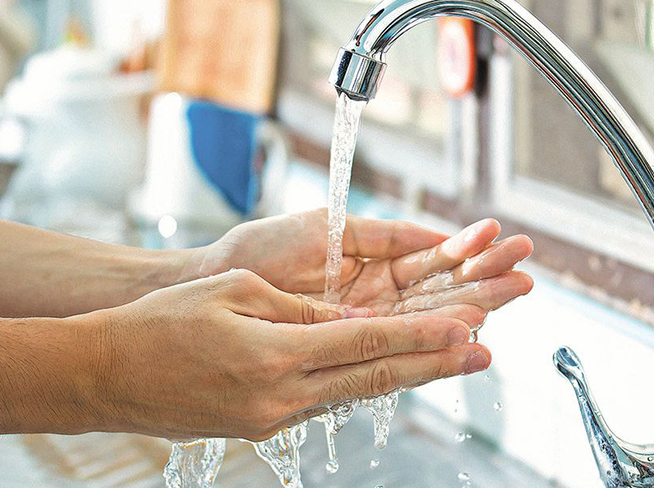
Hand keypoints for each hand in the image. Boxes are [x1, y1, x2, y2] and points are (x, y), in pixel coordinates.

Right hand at [89, 269, 488, 440]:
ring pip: (355, 392)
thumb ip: (300, 310)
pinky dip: (360, 384)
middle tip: (482, 355)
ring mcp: (272, 418)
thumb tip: (351, 321)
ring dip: (405, 377)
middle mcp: (281, 396)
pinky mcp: (261, 426)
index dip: (420, 336)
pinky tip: (385, 372)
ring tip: (449, 364)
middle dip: (434, 366)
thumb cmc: (161, 322)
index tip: (464, 327)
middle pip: (374, 378)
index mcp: (274, 355)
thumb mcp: (236, 293)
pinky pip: (324, 400)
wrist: (105, 374)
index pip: (366, 342)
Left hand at [194, 209, 533, 317]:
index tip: (503, 238)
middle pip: (441, 288)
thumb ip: (384, 235)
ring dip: (473, 299)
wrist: (213, 281)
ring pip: (428, 313)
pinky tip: (469, 320)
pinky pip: (399, 338)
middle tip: (528, 269)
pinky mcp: (350, 343)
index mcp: (375, 263)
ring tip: (516, 287)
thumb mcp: (331, 229)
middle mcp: (378, 297)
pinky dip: (434, 329)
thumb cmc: (265, 249)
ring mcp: (367, 321)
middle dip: (486, 276)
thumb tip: (435, 236)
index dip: (468, 251)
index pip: (433, 259)